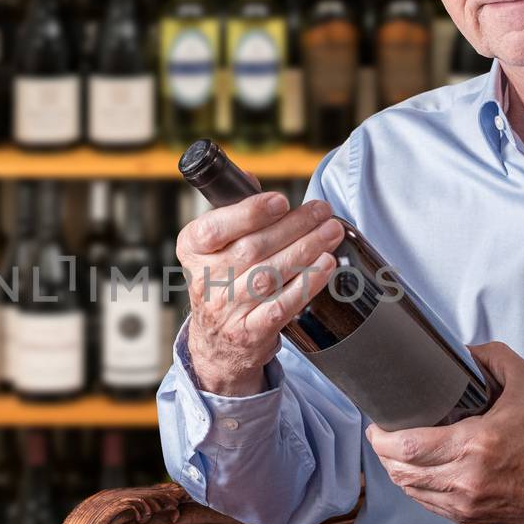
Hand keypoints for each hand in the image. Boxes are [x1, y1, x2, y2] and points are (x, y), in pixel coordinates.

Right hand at [178, 187, 344, 396]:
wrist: (216, 344)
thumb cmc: (223, 283)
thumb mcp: (214, 249)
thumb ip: (233, 214)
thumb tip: (250, 179)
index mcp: (193, 251)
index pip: (214, 228)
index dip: (249, 213)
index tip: (280, 201)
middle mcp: (206, 280)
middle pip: (253, 248)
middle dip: (294, 226)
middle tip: (322, 212)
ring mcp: (227, 309)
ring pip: (270, 274)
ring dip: (306, 250)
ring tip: (331, 232)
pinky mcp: (249, 333)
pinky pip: (281, 305)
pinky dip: (307, 284)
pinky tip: (326, 266)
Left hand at [364, 341, 523, 523]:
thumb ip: (494, 359)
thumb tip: (463, 351)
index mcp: (478, 445)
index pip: (409, 446)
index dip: (383, 437)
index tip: (379, 424)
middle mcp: (469, 479)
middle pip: (401, 471)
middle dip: (383, 452)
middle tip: (383, 435)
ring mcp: (469, 505)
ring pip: (411, 491)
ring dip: (397, 471)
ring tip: (396, 452)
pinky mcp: (473, 520)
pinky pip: (429, 505)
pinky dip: (417, 488)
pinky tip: (418, 472)